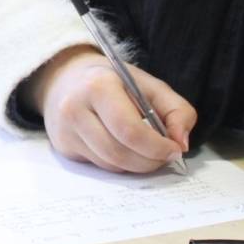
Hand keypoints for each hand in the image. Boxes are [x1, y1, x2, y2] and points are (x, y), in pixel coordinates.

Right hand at [31, 45, 196, 173]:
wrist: (67, 77)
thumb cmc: (114, 81)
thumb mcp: (149, 85)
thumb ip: (176, 110)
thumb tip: (181, 144)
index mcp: (98, 86)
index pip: (129, 130)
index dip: (157, 147)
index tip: (175, 150)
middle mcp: (75, 109)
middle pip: (119, 154)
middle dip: (150, 161)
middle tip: (165, 156)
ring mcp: (66, 130)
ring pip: (111, 165)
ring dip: (136, 165)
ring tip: (147, 152)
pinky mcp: (63, 146)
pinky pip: (100, 166)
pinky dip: (120, 164)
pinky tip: (125, 149)